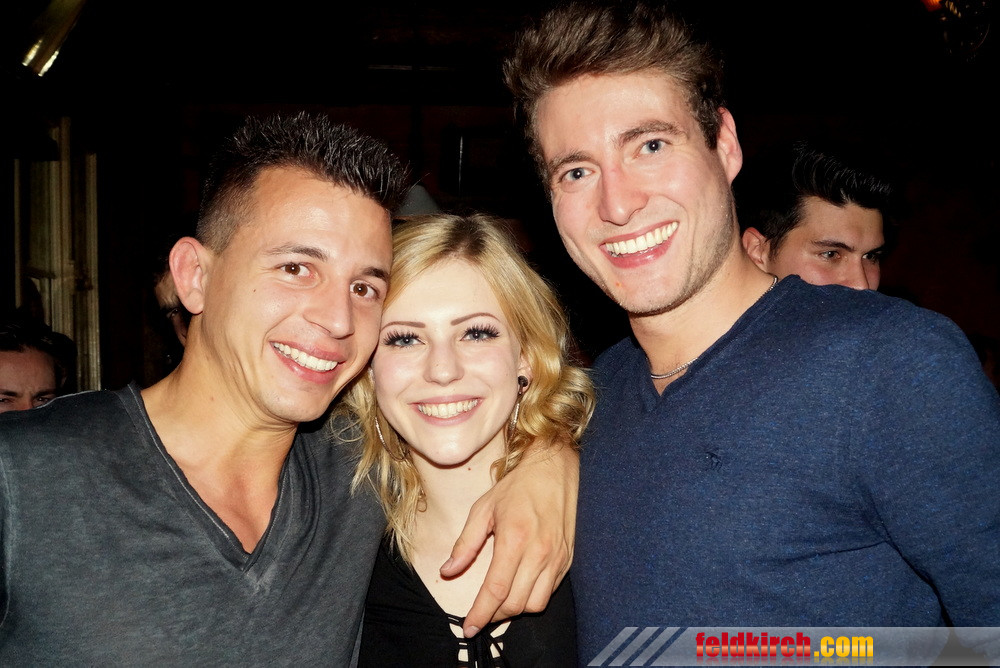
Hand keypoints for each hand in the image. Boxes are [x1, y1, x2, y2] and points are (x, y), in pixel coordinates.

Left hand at [441, 438, 578, 636]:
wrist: (555, 470)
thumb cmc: (518, 487)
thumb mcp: (483, 509)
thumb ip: (465, 543)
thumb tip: (448, 571)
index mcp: (514, 539)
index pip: (496, 590)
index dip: (480, 614)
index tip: (468, 627)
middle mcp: (539, 553)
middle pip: (515, 604)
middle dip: (494, 616)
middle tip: (480, 615)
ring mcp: (557, 558)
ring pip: (535, 604)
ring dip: (515, 610)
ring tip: (499, 603)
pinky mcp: (567, 560)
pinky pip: (549, 591)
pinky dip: (532, 597)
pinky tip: (519, 588)